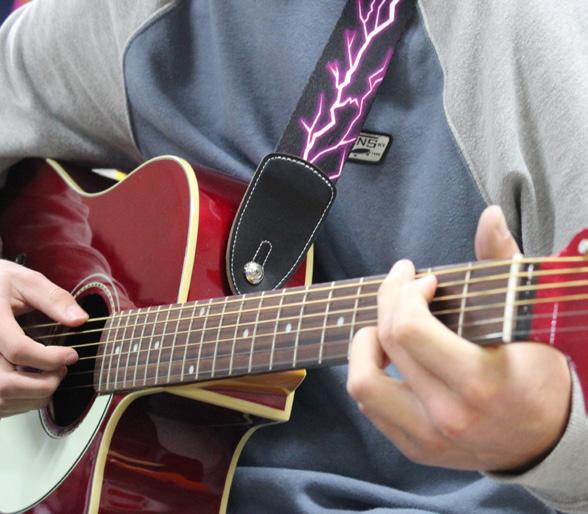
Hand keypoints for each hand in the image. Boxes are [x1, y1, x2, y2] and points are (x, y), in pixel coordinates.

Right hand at [0, 260, 86, 417]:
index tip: (72, 355)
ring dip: (34, 397)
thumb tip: (79, 319)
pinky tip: (34, 386)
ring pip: (1, 401)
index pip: (18, 350)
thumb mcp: (26, 281)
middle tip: (63, 371)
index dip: (50, 358)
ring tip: (52, 378)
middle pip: (6, 385)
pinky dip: (20, 403)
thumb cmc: (0, 284)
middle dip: (44, 384)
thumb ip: (53, 299)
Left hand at [347, 206, 571, 470]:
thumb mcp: (529, 318)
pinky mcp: (415, 449)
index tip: (420, 278)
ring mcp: (427, 437)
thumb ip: (504, 264)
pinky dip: (372, 371)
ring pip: (362, 383)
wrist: (545, 442)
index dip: (403, 292)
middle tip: (402, 286)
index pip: (408, 329)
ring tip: (386, 327)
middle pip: (383, 344)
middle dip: (386, 301)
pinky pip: (370, 406)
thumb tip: (489, 215)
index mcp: (478, 382)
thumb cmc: (537, 373)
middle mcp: (447, 415)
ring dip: (365, 344)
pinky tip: (392, 357)